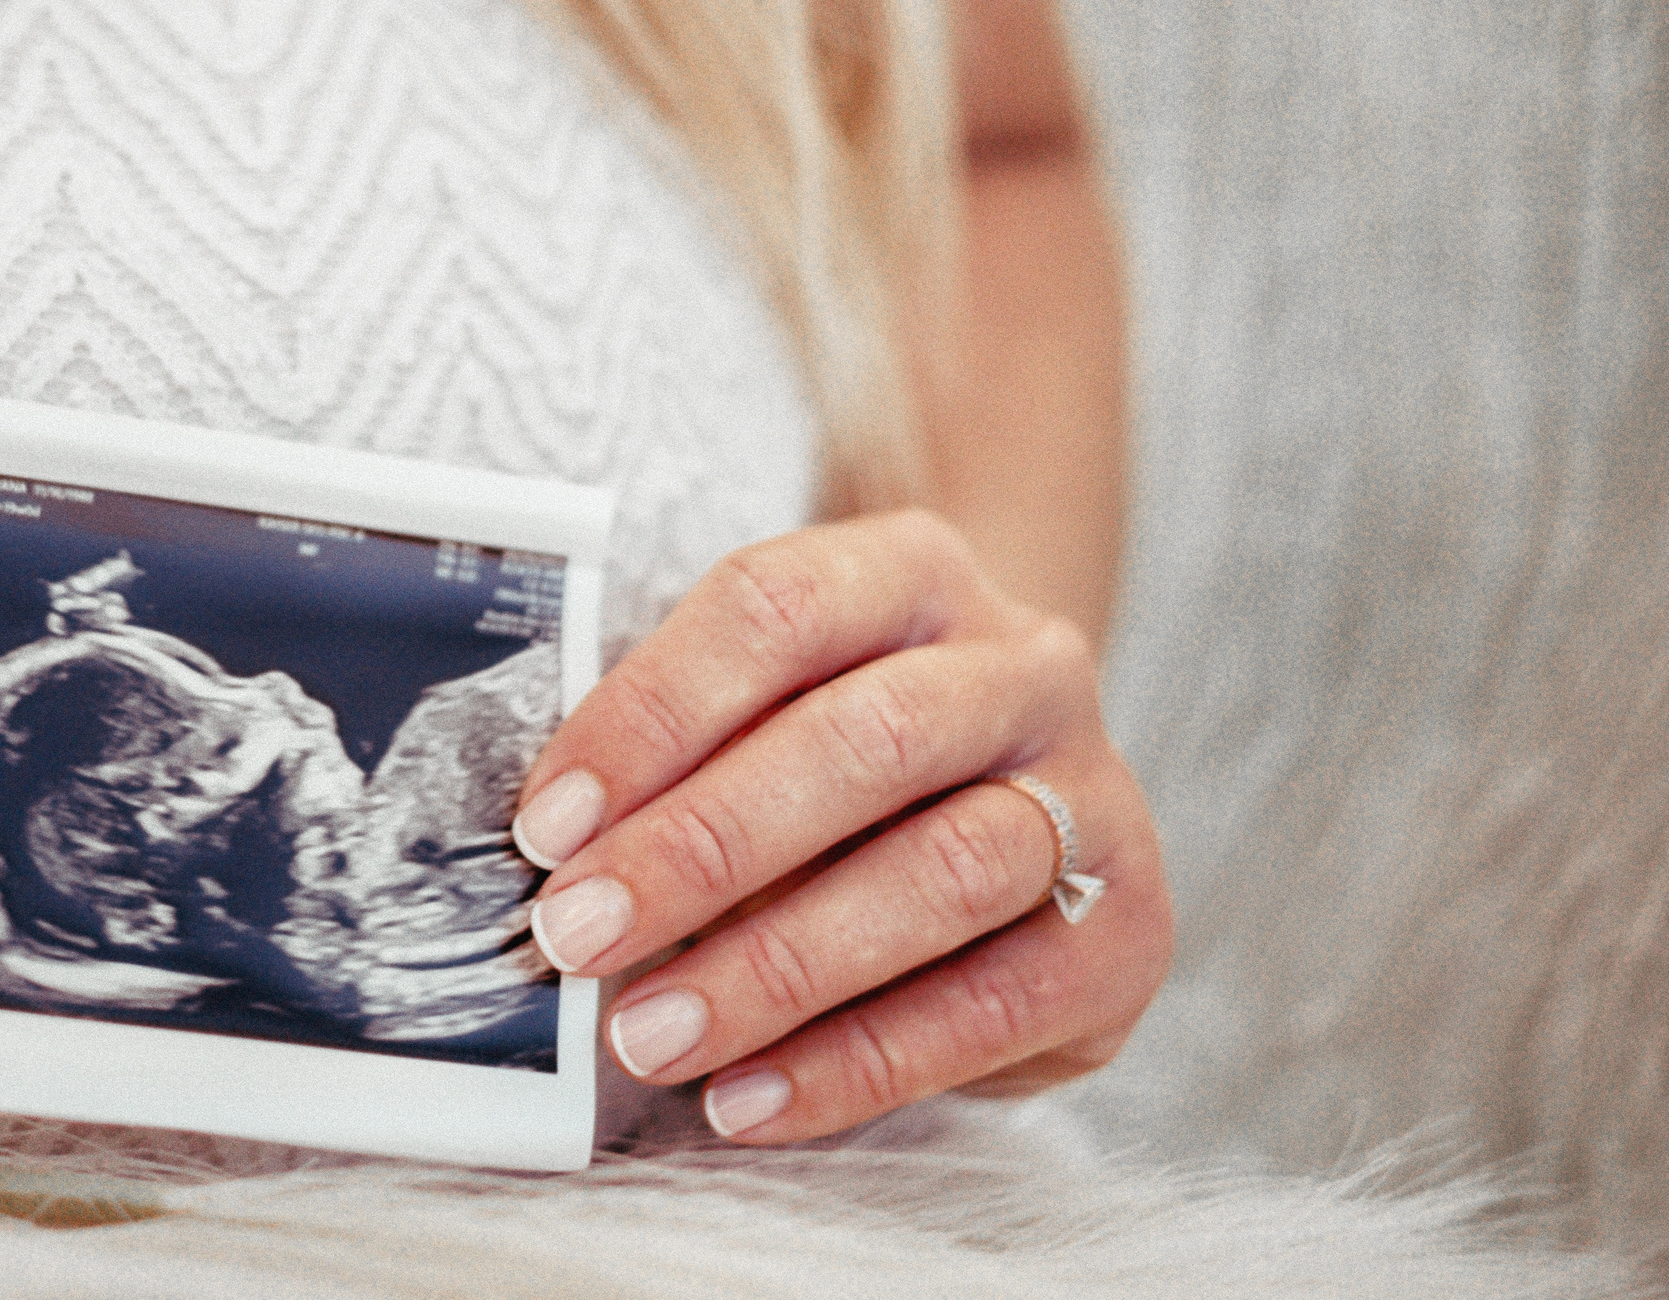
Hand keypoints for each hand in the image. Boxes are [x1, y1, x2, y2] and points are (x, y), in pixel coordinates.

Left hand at [510, 510, 1171, 1141]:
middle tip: (578, 934)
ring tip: (648, 1035)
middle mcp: (1022, 666)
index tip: (547, 823)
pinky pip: (991, 1009)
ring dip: (773, 967)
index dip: (651, 715)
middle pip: (866, 739)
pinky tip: (745, 1098)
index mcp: (913, 574)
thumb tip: (545, 857)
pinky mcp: (1126, 935)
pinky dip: (855, 1065)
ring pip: (943, 873)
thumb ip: (672, 756)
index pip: (775, 609)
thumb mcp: (762, 713)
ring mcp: (1093, 796)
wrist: (1016, 806)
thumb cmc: (834, 757)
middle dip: (700, 847)